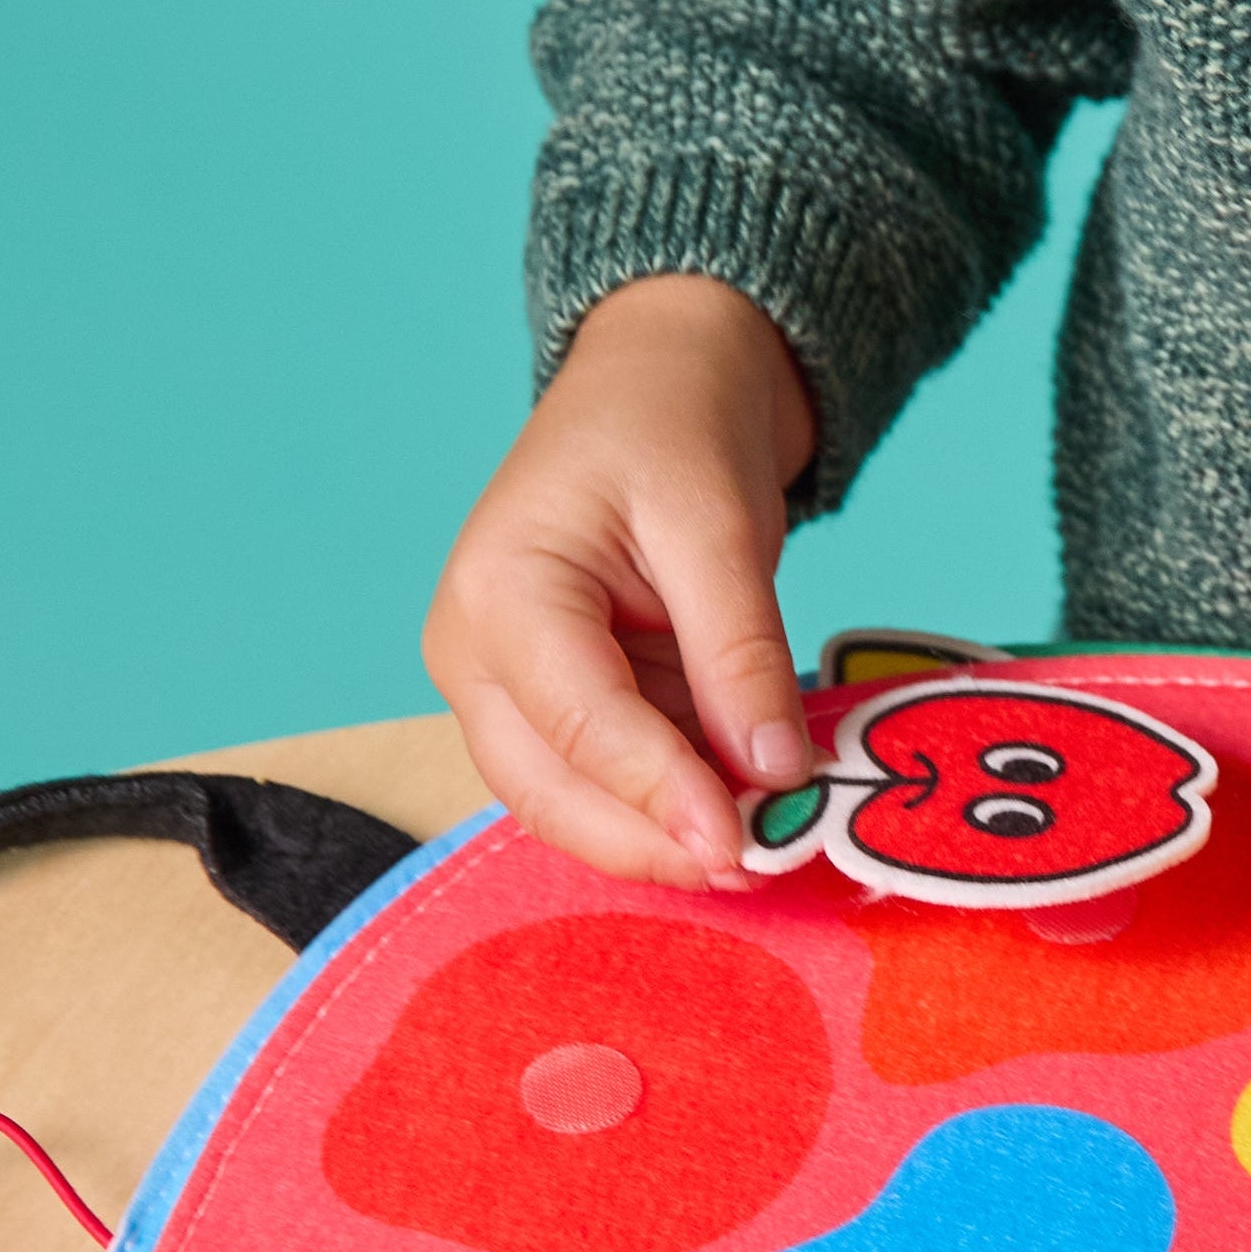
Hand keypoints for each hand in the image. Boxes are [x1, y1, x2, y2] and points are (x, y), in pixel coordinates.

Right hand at [423, 274, 821, 889]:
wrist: (655, 385)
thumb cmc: (670, 426)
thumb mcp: (719, 524)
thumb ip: (740, 652)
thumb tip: (773, 773)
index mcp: (500, 593)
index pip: (580, 727)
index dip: (664, 797)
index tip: (746, 845)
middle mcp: (478, 658)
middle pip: (555, 795)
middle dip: (658, 843)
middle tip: (763, 866)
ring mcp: (508, 693)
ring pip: (578, 810)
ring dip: (668, 838)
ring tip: (766, 842)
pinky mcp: (556, 713)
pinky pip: (609, 788)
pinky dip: (675, 809)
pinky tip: (744, 811)